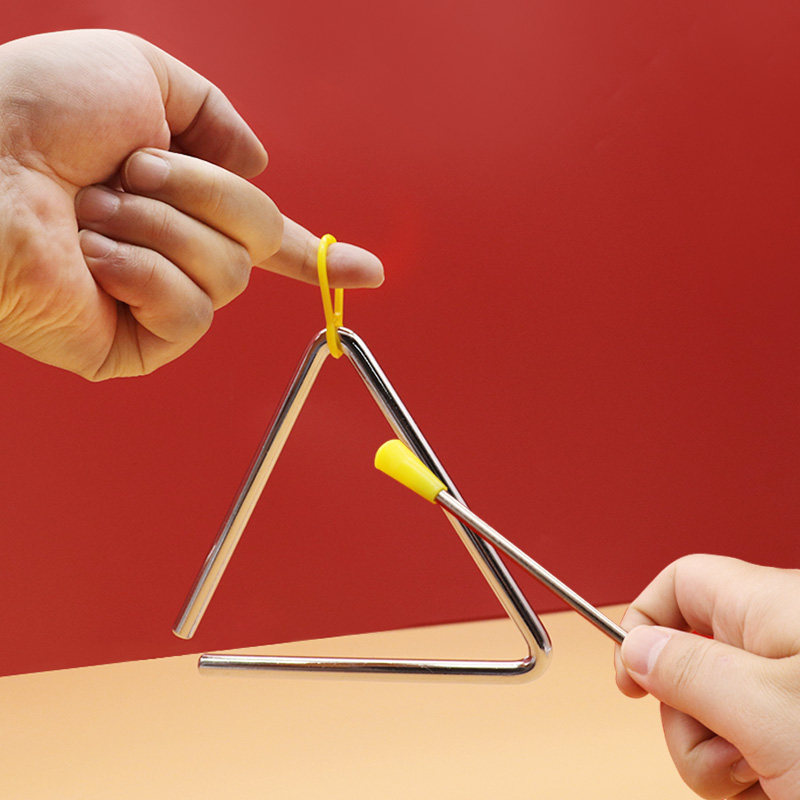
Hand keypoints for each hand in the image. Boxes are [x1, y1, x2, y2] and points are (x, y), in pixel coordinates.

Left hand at [0, 30, 382, 379]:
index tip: (370, 274)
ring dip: (163, 227)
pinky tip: (95, 260)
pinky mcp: (134, 344)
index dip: (321, 256)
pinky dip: (145, 274)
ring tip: (96, 210)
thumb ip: (216, 114)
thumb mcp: (145, 74)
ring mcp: (156, 300)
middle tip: (133, 170)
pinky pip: (191, 314)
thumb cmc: (39, 109)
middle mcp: (176, 250)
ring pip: (228, 275)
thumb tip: (260, 167)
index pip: (266, 237)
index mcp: (183, 199)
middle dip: (205, 193)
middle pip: (261, 240)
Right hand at [615, 554, 799, 798]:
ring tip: (770, 785)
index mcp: (770, 606)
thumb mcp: (768, 711)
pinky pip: (748, 750)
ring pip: (713, 718)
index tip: (631, 683)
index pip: (681, 582)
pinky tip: (781, 794)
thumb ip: (690, 671)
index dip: (643, 623)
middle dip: (691, 725)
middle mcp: (779, 644)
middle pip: (687, 665)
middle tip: (732, 753)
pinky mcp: (797, 736)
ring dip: (721, 765)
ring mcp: (790, 694)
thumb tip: (635, 648)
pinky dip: (752, 782)